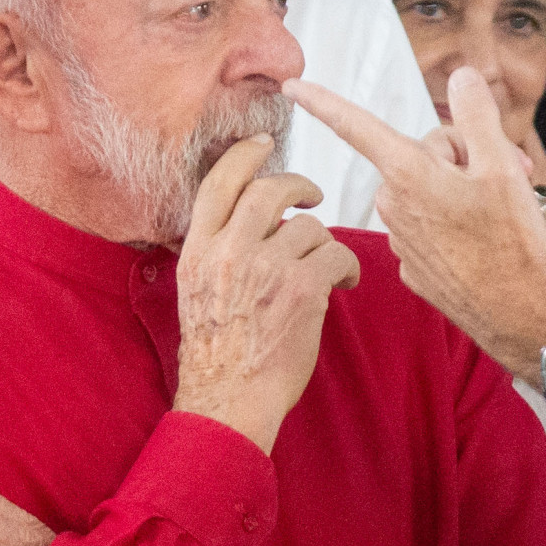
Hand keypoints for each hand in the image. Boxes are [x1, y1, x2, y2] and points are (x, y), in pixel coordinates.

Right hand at [173, 134, 361, 454]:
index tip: (264, 145)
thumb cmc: (217, 354)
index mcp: (198, 250)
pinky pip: (338, 256)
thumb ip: (217, 251)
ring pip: (310, 227)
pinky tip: (346, 284)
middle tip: (313, 195)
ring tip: (328, 269)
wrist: (228, 400)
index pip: (219, 182)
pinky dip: (349, 268)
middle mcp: (229, 251)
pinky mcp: (302, 288)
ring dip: (325, 244)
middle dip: (299, 184)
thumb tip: (248, 220)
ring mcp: (267, 267)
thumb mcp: (196, 291)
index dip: (245, 155)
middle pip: (271, 189)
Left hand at [282, 67, 545, 378]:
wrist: (516, 313)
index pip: (358, 125)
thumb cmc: (509, 241)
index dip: (324, 102)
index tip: (292, 86)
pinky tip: (481, 241)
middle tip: (508, 173)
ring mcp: (400, 236)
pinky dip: (453, 224)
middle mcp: (393, 203)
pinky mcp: (411, 263)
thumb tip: (461, 77)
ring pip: (426, 188)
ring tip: (497, 212)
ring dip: (459, 189)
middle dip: (462, 156)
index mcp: (409, 173)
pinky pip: (428, 224)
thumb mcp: (503, 166)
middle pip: (421, 153)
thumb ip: (477, 114)